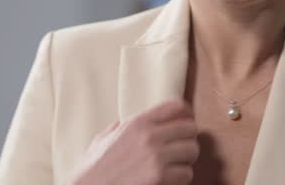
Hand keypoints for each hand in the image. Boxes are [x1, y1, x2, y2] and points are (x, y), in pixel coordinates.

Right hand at [70, 100, 198, 184]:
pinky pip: (186, 174)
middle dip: (188, 140)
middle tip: (181, 150)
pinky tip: (169, 180)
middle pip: (190, 128)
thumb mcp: (101, 140)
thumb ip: (115, 129)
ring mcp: (155, 157)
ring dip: (186, 161)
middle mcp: (149, 136)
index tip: (187, 121)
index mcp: (136, 123)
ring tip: (175, 167)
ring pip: (192, 151)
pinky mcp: (159, 177)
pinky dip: (181, 179)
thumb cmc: (92, 170)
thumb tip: (119, 125)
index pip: (175, 106)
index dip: (186, 114)